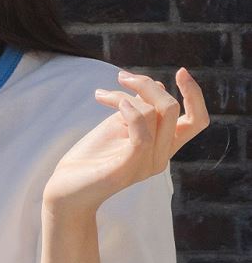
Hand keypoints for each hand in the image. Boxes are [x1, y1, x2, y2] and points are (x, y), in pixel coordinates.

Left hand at [43, 67, 209, 213]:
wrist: (66, 190)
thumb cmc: (91, 158)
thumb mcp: (119, 125)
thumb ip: (141, 109)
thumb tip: (158, 85)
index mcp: (163, 147)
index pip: (197, 121)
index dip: (195, 94)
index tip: (181, 71)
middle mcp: (161, 158)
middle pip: (172, 109)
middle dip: (147, 85)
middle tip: (121, 77)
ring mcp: (146, 165)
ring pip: (156, 114)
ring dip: (127, 94)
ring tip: (102, 94)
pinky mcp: (128, 169)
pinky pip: (142, 133)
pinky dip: (128, 109)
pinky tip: (108, 100)